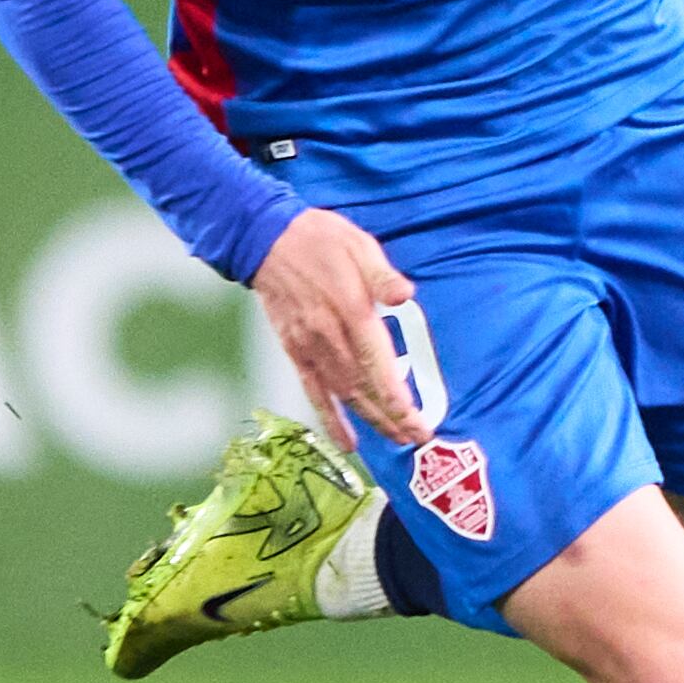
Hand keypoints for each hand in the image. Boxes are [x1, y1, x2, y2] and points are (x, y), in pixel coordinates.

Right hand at [251, 207, 438, 455]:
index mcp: (351, 311)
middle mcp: (329, 336)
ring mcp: (309, 347)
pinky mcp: (295, 352)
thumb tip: (405, 295)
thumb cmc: (320, 241)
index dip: (397, 397)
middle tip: (418, 438)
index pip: (378, 364)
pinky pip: (314, 392)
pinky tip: (347, 441)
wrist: (265, 241)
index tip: (417, 420)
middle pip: (364, 387)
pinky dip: (331, 419)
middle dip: (392, 417)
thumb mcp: (360, 245)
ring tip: (396, 439)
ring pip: (343, 395)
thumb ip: (383, 275)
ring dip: (371, 420)